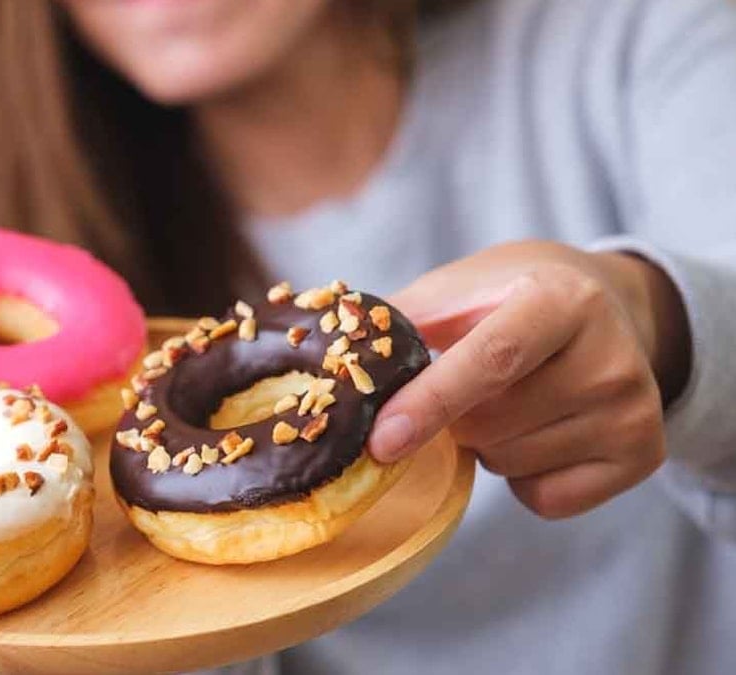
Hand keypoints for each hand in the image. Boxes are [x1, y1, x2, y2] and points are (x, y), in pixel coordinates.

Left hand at [367, 240, 690, 518]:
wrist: (605, 306)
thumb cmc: (506, 299)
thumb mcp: (455, 291)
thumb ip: (395, 325)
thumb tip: (323, 363)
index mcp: (558, 299)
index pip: (490, 360)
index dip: (430, 403)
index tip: (380, 442)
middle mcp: (610, 354)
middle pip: (490, 425)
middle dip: (452, 419)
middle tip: (468, 385)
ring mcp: (634, 407)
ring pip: (510, 464)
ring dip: (486, 445)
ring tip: (511, 400)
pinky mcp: (644, 454)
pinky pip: (544, 498)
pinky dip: (522, 479)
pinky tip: (539, 432)